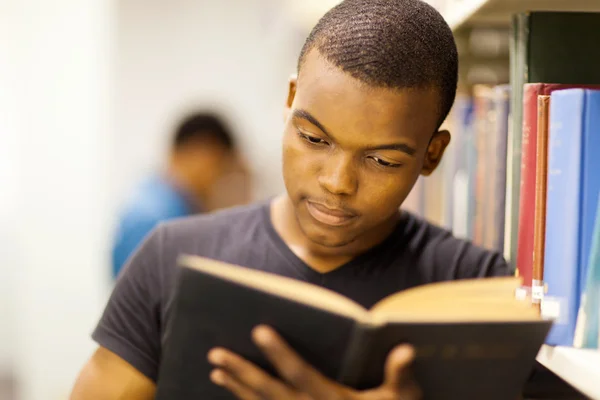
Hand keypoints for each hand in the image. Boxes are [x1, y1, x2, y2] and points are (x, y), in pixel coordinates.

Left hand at [207, 325, 421, 399]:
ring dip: (237, 388)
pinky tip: (233, 391)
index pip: (300, 373)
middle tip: (216, 354)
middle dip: (242, 372)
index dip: (279, 353)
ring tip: (215, 371)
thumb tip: (405, 350)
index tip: (259, 330)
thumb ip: (401, 376)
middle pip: (269, 391)